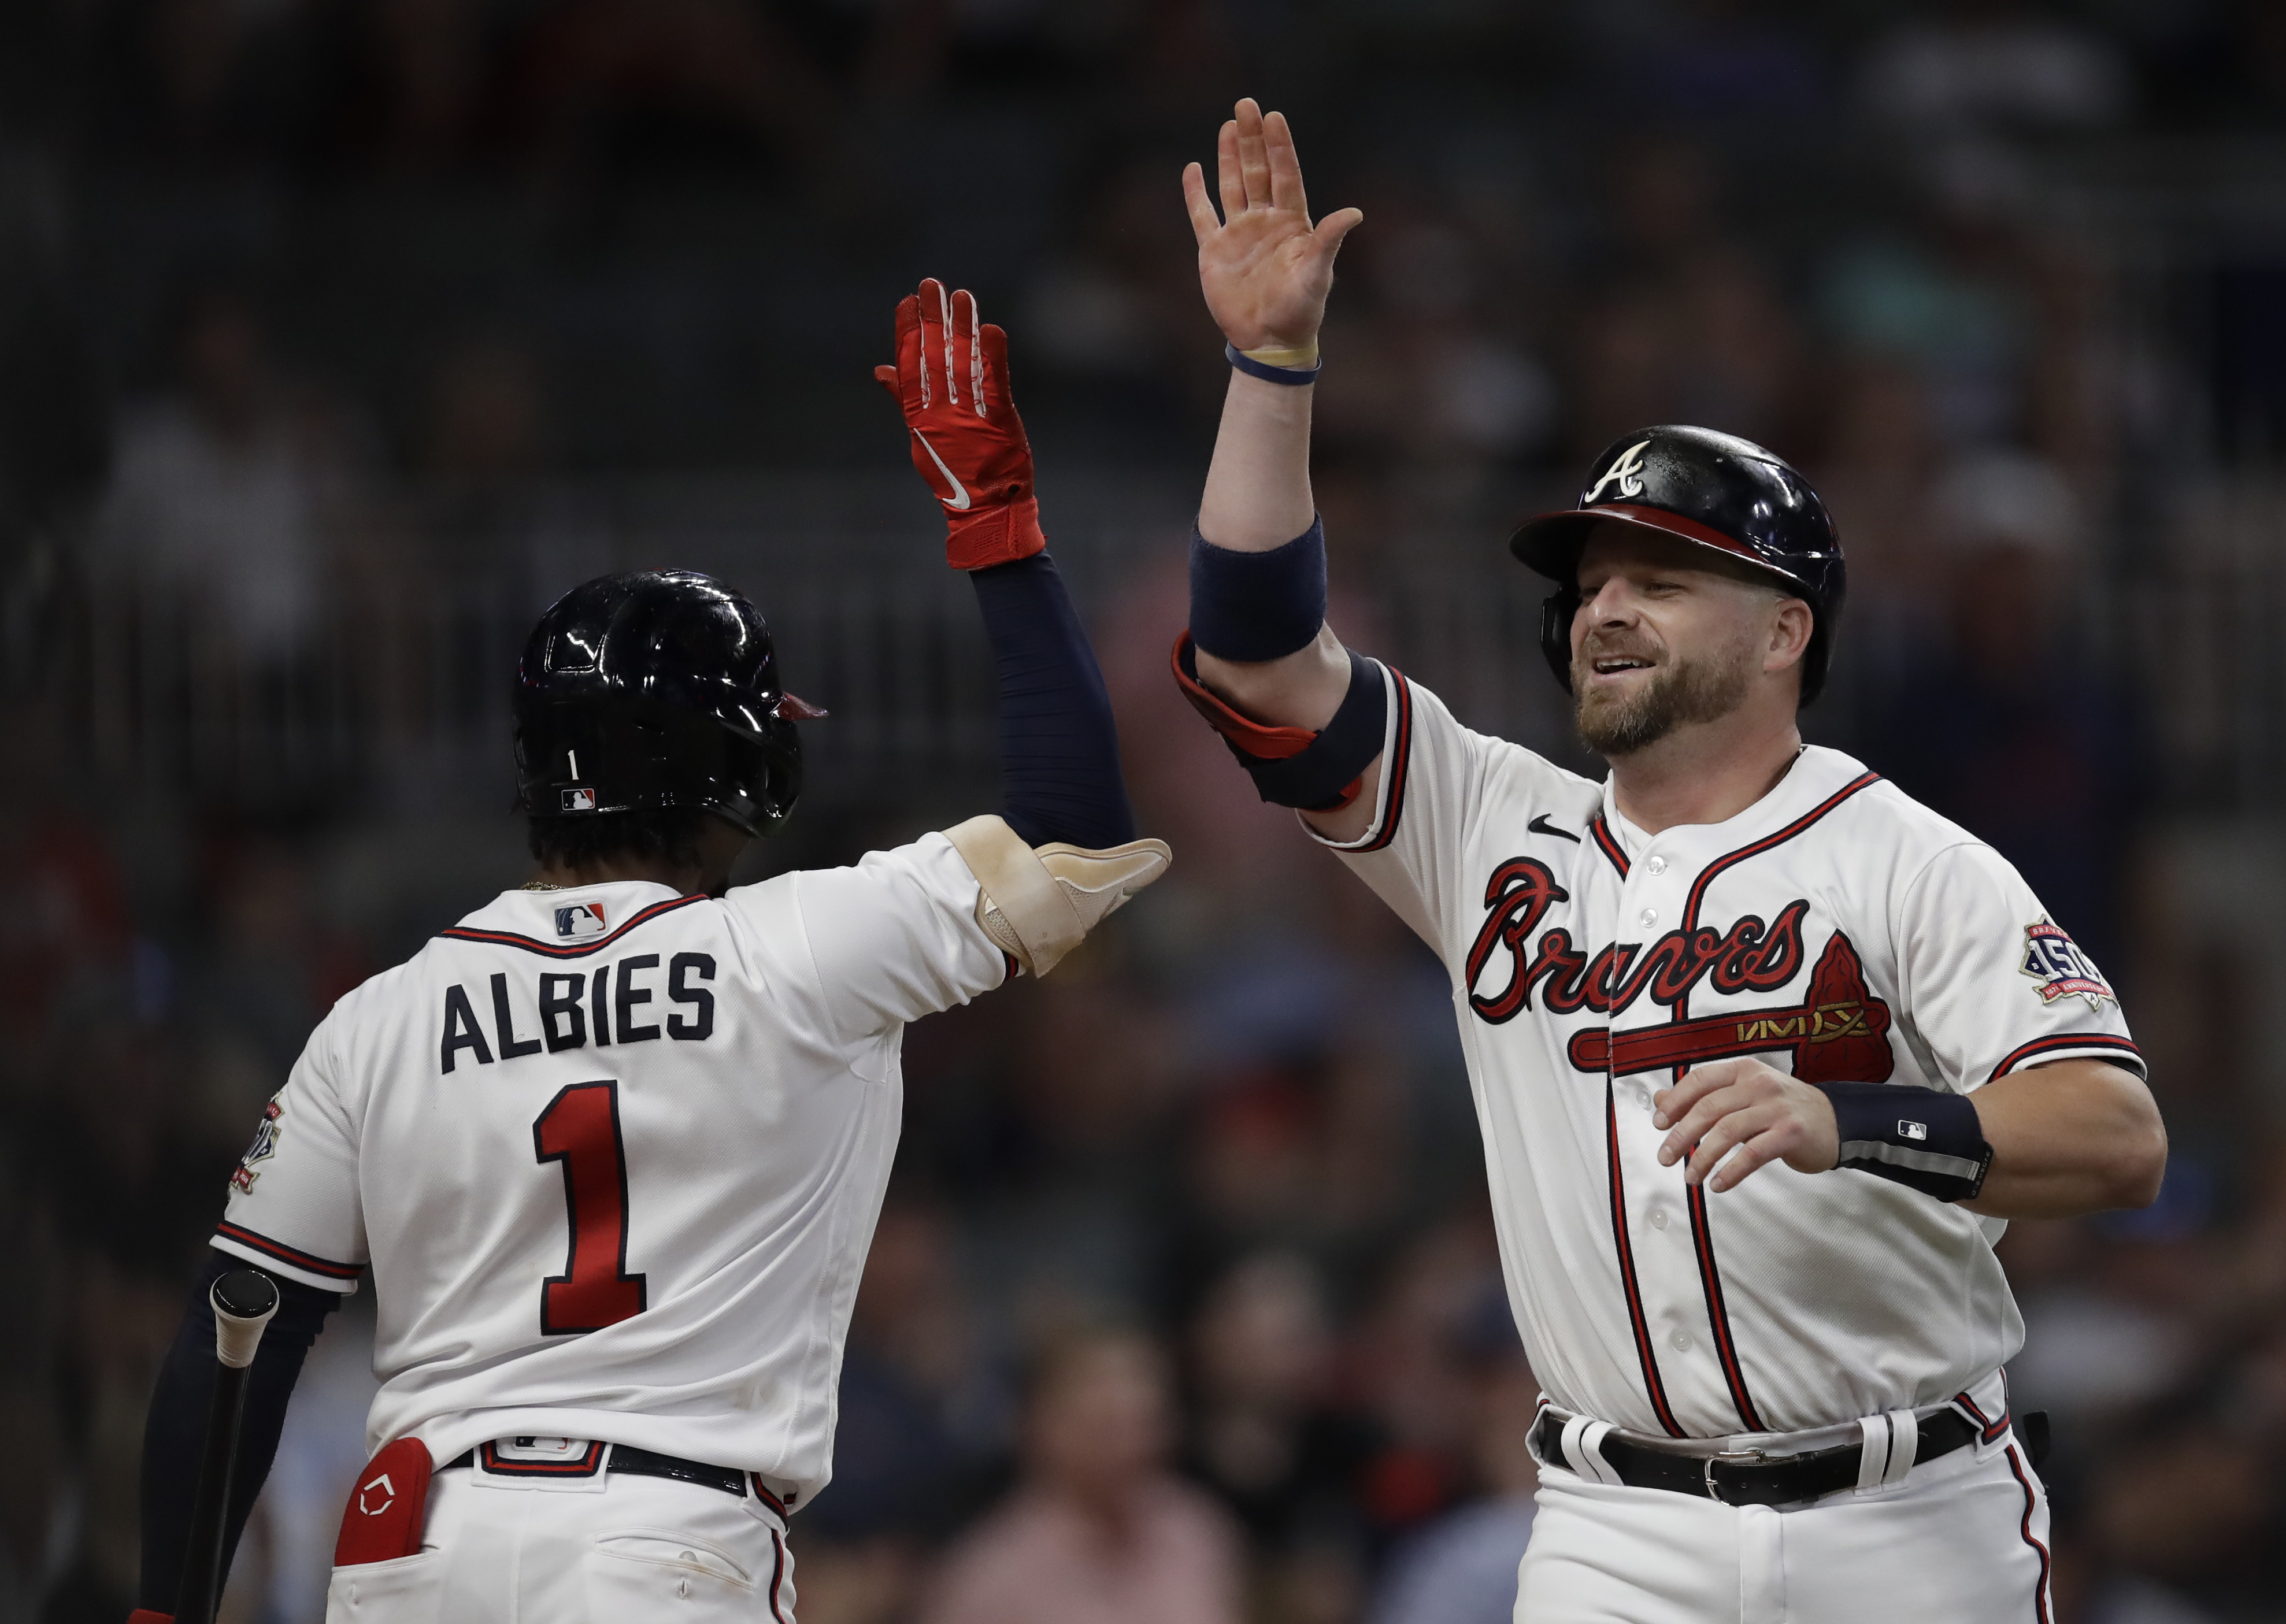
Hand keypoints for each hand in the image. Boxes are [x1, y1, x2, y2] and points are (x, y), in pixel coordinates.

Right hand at [875, 278, 1045, 571]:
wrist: (986, 510)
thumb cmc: (954, 474)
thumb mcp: (922, 437)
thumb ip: (905, 399)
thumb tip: (881, 369)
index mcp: (920, 416)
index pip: (910, 365)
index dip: (907, 331)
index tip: (906, 301)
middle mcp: (940, 413)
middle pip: (934, 357)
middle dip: (932, 318)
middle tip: (931, 283)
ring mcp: (969, 417)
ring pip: (962, 364)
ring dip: (961, 327)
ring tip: (961, 295)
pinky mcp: (998, 422)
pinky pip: (995, 384)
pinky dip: (993, 356)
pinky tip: (991, 329)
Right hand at [1183, 98, 1362, 353]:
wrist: (1270, 341)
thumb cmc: (1300, 311)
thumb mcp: (1317, 275)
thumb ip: (1328, 241)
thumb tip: (1354, 213)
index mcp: (1292, 223)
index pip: (1286, 175)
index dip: (1280, 146)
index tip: (1274, 116)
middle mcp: (1266, 222)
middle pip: (1258, 171)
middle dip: (1252, 139)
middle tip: (1246, 104)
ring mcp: (1239, 234)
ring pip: (1233, 185)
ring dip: (1229, 157)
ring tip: (1228, 125)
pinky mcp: (1215, 251)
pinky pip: (1203, 215)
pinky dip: (1196, 194)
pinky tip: (1193, 169)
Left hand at [1652, 1059, 1838, 1193]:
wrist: (1837, 1121)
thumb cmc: (1784, 1109)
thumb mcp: (1744, 1094)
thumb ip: (1705, 1096)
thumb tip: (1660, 1099)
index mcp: (1743, 1070)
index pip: (1700, 1080)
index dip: (1675, 1102)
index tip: (1658, 1124)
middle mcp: (1759, 1084)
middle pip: (1709, 1108)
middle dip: (1681, 1135)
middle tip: (1665, 1157)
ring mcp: (1776, 1107)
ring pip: (1728, 1131)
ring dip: (1703, 1157)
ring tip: (1690, 1177)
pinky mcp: (1791, 1132)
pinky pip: (1753, 1154)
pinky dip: (1731, 1171)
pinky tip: (1717, 1184)